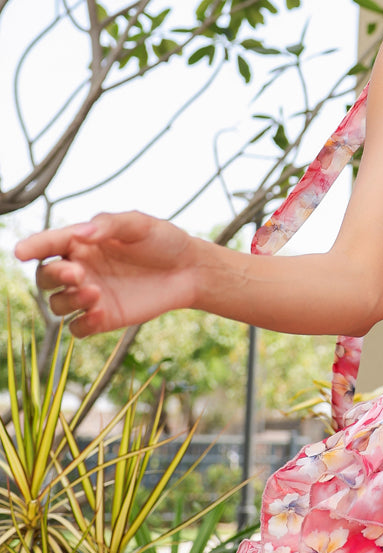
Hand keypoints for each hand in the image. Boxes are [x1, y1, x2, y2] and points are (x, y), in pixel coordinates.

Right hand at [14, 212, 197, 336]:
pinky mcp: (103, 317)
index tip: (22, 251)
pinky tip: (100, 314)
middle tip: (79, 273)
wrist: (190, 270)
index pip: (48, 245)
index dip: (32, 247)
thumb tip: (83, 233)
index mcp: (81, 242)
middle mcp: (79, 269)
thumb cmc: (162, 240)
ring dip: (69, 299)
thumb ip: (110, 225)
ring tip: (97, 292)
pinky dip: (82, 323)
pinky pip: (78, 328)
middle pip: (45, 277)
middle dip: (54, 275)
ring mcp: (89, 295)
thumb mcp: (139, 224)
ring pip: (58, 303)